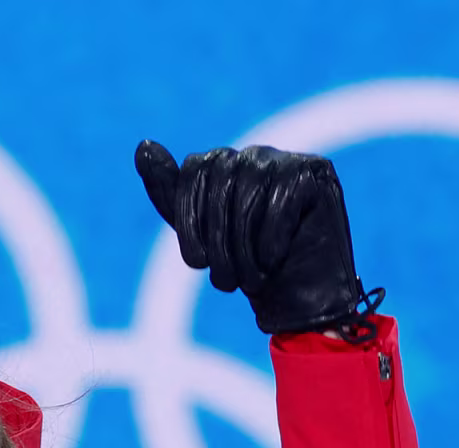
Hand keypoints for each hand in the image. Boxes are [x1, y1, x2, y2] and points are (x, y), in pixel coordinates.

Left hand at [134, 140, 382, 340]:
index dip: (190, 220)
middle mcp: (251, 154)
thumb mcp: (197, 230)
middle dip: (218, 241)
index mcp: (219, 163)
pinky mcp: (316, 171)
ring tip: (248, 280)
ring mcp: (286, 159)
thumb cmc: (243, 262)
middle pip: (221, 182)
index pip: (193, 171)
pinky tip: (272, 260)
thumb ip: (168, 190)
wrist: (297, 291)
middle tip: (224, 282)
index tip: (197, 263)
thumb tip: (142, 145)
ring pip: (250, 192)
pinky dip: (272, 238)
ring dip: (244, 247)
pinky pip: (282, 199)